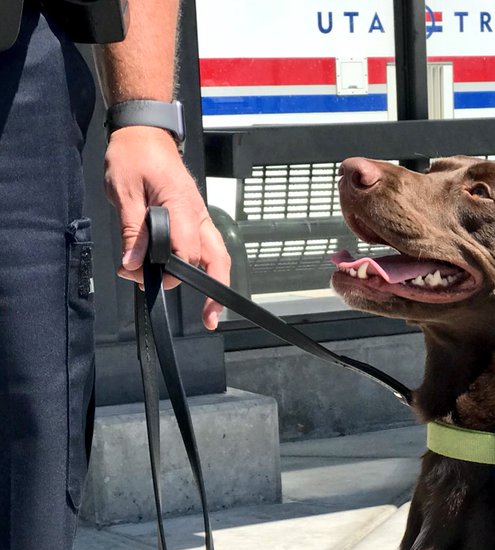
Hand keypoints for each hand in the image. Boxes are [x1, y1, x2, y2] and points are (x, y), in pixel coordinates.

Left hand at [103, 126, 229, 329]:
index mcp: (181, 206)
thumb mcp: (124, 191)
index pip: (185, 251)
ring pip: (218, 256)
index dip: (167, 271)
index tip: (141, 276)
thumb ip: (132, 230)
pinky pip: (210, 248)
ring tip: (211, 312)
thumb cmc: (133, 156)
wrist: (144, 133)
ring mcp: (201, 218)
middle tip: (209, 319)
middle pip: (216, 259)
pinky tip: (201, 284)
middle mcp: (199, 215)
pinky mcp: (197, 220)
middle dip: (214, 291)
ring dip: (217, 284)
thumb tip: (132, 263)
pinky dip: (208, 269)